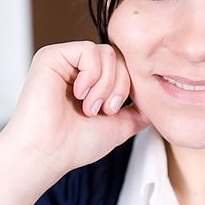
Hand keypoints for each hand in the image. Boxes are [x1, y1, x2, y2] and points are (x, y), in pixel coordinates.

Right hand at [0, 41, 149, 204]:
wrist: (48, 153)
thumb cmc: (76, 145)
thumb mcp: (118, 127)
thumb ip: (137, 113)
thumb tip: (156, 104)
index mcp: (91, 82)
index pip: (124, 67)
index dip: (128, 86)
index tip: (114, 111)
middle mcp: (77, 69)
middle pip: (119, 57)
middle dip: (119, 87)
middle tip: (102, 110)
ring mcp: (65, 61)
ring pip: (107, 53)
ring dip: (106, 85)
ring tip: (89, 107)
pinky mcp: (52, 56)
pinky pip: (89, 50)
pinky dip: (91, 76)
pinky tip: (79, 94)